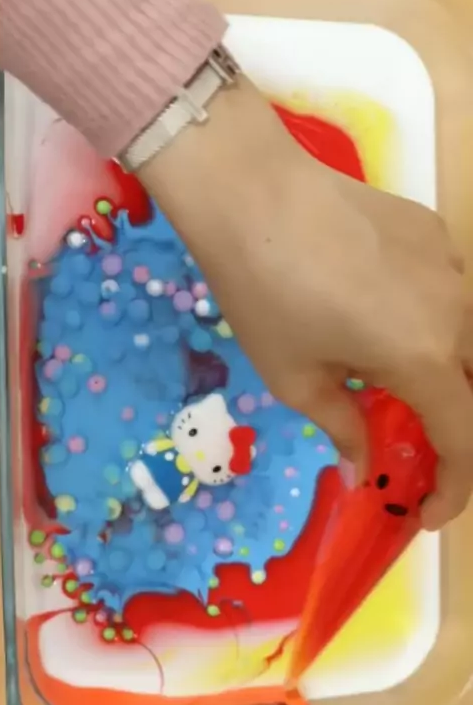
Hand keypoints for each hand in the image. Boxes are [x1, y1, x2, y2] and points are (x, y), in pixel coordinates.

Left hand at [138, 78, 472, 530]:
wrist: (252, 193)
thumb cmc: (266, 296)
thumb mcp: (295, 378)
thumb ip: (343, 428)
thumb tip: (360, 468)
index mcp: (425, 358)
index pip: (466, 440)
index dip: (454, 488)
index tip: (427, 512)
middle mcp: (457, 312)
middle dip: (450, 426)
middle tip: (405, 439)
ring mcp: (452, 262)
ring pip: (464, 335)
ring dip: (438, 369)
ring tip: (382, 370)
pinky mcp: (434, 229)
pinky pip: (446, 290)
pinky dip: (425, 318)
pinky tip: (375, 306)